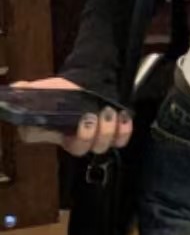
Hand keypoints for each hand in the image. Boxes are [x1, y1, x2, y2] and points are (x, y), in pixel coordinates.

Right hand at [10, 77, 132, 156]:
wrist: (87, 85)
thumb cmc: (63, 91)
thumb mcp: (44, 89)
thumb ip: (30, 92)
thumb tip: (19, 88)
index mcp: (51, 132)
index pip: (44, 140)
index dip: (46, 134)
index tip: (56, 124)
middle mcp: (72, 141)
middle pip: (79, 149)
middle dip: (85, 135)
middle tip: (89, 117)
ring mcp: (94, 140)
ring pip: (101, 146)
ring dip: (106, 131)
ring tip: (106, 112)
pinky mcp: (113, 135)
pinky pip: (120, 141)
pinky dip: (124, 131)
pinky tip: (122, 116)